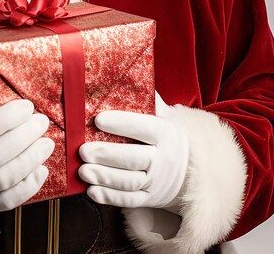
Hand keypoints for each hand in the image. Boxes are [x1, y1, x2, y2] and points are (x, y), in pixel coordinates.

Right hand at [0, 85, 53, 217]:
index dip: (9, 116)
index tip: (26, 105)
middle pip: (1, 151)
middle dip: (27, 134)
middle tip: (42, 121)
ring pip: (10, 175)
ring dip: (33, 157)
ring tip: (47, 142)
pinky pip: (11, 199)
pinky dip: (30, 186)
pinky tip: (41, 169)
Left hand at [79, 94, 188, 208]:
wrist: (190, 167)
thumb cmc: (165, 132)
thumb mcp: (163, 114)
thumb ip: (146, 98)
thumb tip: (121, 73)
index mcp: (165, 133)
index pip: (144, 128)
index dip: (122, 123)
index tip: (98, 119)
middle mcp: (163, 159)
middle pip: (134, 158)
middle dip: (107, 155)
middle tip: (83, 150)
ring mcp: (156, 181)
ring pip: (130, 181)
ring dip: (104, 177)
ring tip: (83, 171)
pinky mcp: (150, 198)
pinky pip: (130, 200)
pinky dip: (110, 197)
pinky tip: (91, 191)